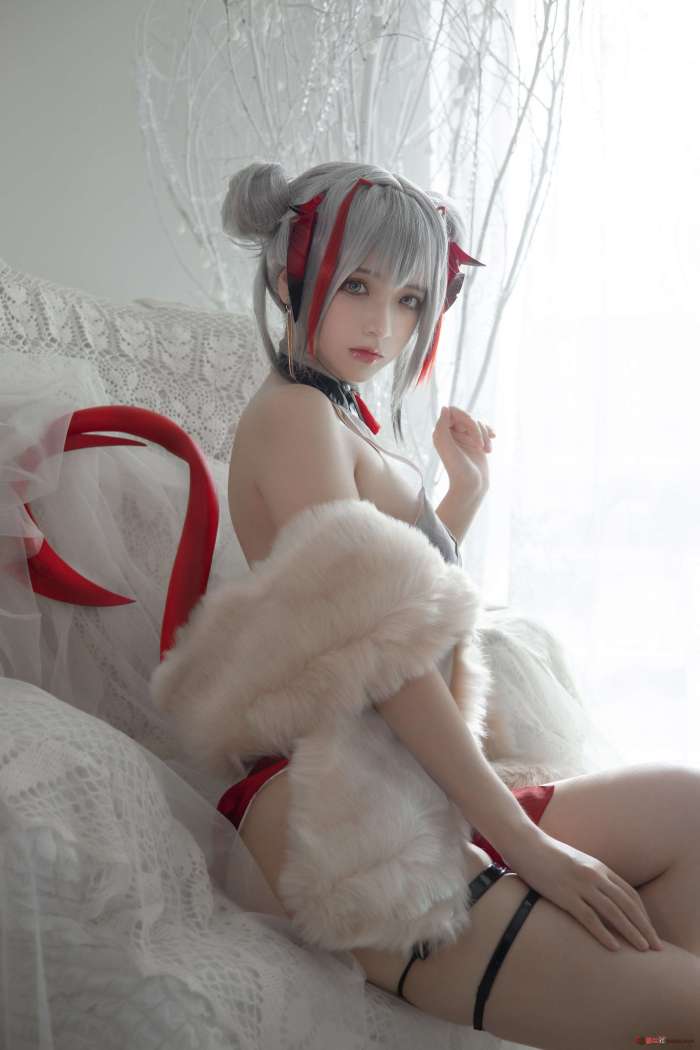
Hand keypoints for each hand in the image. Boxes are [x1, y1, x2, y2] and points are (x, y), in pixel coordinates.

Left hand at [432, 406, 494, 495]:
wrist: (472, 485)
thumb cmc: (458, 469)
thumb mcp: (447, 446)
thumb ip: (442, 426)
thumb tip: (445, 408)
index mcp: (441, 433)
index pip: (454, 411)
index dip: (466, 418)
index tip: (471, 431)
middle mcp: (451, 433)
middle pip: (468, 416)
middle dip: (477, 429)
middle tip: (478, 446)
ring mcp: (464, 438)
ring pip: (478, 423)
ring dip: (484, 435)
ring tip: (485, 450)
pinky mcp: (475, 442)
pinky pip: (485, 429)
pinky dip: (489, 436)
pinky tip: (490, 445)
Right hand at [501, 828, 663, 952]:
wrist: (524, 842)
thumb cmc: (545, 853)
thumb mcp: (574, 862)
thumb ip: (588, 876)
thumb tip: (598, 895)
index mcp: (598, 867)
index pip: (629, 894)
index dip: (643, 914)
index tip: (650, 930)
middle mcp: (594, 875)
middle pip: (628, 904)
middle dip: (645, 927)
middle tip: (656, 946)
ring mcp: (580, 885)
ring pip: (614, 912)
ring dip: (631, 932)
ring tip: (643, 949)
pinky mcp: (565, 895)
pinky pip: (590, 918)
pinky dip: (604, 934)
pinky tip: (614, 947)